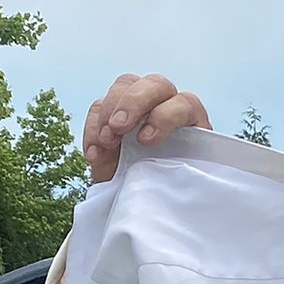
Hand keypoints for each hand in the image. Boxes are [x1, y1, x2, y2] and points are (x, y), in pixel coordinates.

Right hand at [82, 74, 212, 183]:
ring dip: (109, 112)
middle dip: (133, 103)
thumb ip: (173, 174)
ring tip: (106, 141)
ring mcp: (138, 105)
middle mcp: (166, 105)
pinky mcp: (112, 112)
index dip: (165, 117)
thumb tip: (163, 176)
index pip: (184, 104)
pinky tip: (94, 155)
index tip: (146, 141)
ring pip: (125, 85)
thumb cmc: (165, 192)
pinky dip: (92, 128)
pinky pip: (98, 107)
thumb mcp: (175, 186)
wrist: (138, 199)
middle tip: (118, 128)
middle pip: (154, 85)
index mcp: (192, 122)